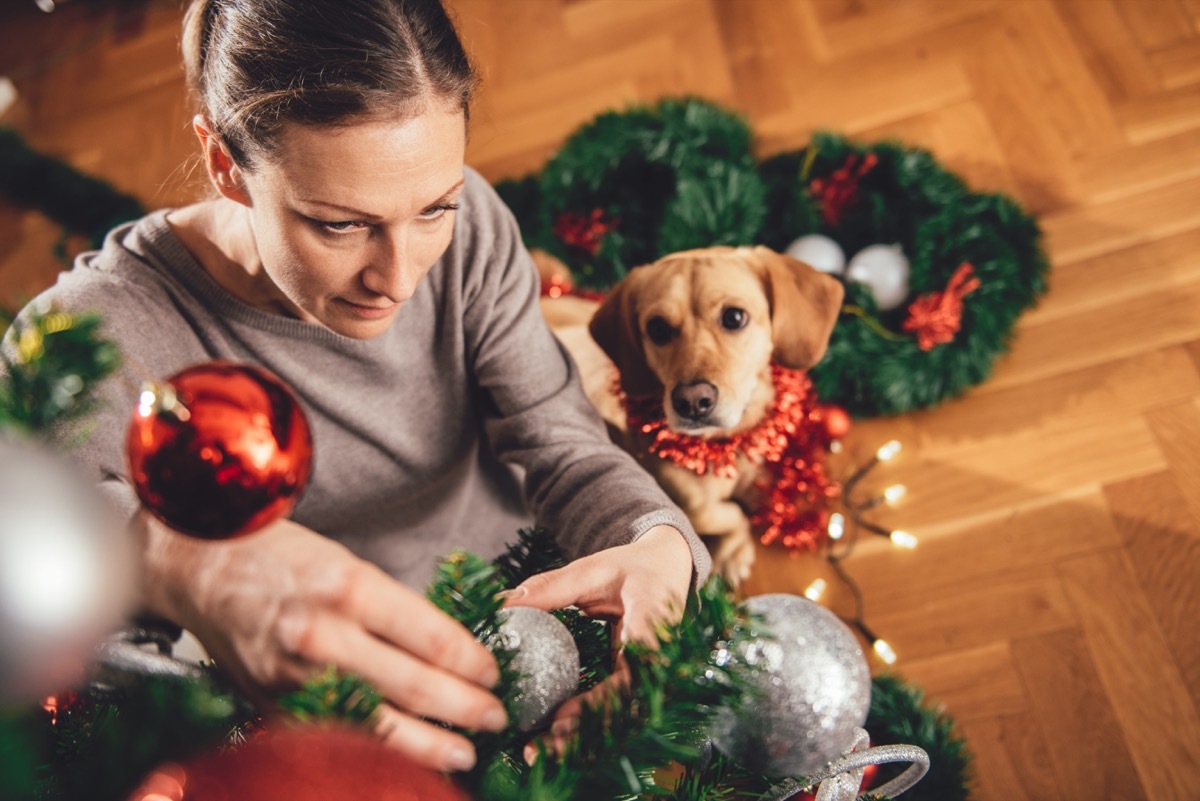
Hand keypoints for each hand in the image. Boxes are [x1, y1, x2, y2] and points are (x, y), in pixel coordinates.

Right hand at [133, 512, 506, 771]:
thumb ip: (391, 608)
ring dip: (430, 744)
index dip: (472, 661)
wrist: (199, 566)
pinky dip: (378, 751)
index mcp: (350, 587)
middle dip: (464, 707)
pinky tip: (407, 760)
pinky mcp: (272, 703)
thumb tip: (450, 646)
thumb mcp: (345, 562)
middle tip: (496, 715)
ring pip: (377, 723)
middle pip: (413, 686)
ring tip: (465, 751)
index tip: (493, 673)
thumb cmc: (278, 557)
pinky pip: (336, 734)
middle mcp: (323, 634)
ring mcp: (295, 675)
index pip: (431, 636)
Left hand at [505, 525, 694, 759]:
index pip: (630, 679)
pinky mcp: (638, 683)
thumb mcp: (594, 569)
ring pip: (617, 719)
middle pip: (622, 713)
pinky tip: (550, 738)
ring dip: (579, 739)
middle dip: (580, 736)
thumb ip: (552, 586)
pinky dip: (583, 726)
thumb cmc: (634, 567)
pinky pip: (612, 711)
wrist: (669, 567)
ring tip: (535, 752)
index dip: (598, 704)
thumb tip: (504, 602)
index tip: (560, 717)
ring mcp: (651, 678)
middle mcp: (658, 663)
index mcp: (654, 631)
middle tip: (536, 749)